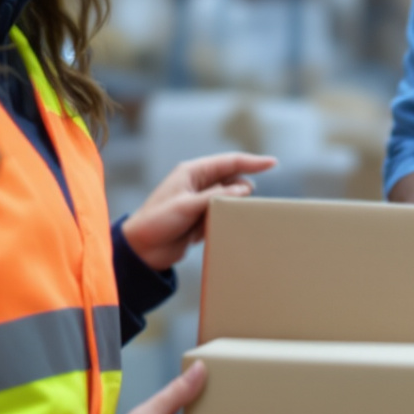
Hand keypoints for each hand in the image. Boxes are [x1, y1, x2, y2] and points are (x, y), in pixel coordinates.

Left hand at [121, 152, 274, 270]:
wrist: (140, 251)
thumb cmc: (156, 222)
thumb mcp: (186, 206)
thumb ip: (216, 197)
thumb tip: (245, 188)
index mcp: (192, 173)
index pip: (229, 162)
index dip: (252, 162)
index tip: (273, 163)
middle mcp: (198, 185)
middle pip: (232, 179)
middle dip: (244, 188)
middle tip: (250, 203)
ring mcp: (200, 202)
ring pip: (229, 199)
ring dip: (236, 206)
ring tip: (239, 216)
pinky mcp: (200, 220)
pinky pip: (222, 215)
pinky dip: (228, 219)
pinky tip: (229, 228)